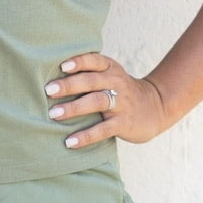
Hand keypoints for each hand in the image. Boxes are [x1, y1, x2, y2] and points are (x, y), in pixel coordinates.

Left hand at [43, 51, 168, 150]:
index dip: (79, 62)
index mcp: (110, 68)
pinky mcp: (123, 123)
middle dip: (69, 85)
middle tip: (48, 90)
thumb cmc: (121, 91)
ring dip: (73, 108)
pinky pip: (102, 129)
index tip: (62, 65)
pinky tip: (70, 142)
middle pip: (91, 81)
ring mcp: (121, 103)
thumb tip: (49, 76)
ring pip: (96, 102)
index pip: (94, 60)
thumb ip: (88, 73)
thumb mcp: (110, 75)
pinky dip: (86, 136)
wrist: (155, 107)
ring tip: (53, 114)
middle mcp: (116, 83)